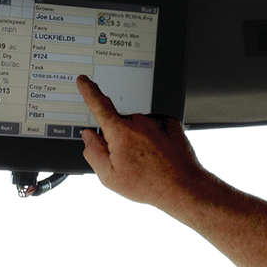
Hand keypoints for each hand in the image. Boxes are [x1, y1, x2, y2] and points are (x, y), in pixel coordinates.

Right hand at [76, 75, 206, 208]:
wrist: (182, 186)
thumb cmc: (148, 183)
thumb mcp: (110, 176)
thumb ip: (93, 153)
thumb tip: (89, 136)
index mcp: (120, 131)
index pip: (99, 105)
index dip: (89, 91)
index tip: (84, 80)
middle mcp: (138, 121)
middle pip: (120, 124)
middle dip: (120, 139)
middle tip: (131, 163)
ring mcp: (156, 120)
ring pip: (138, 127)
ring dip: (139, 140)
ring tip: (148, 162)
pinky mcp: (170, 122)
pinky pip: (155, 127)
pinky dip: (154, 138)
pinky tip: (159, 155)